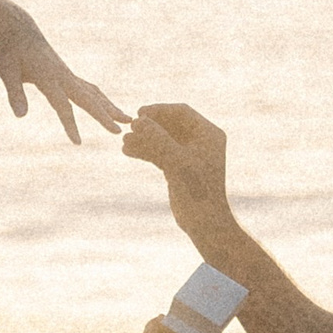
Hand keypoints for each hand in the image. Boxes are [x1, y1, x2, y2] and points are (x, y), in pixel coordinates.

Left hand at [0, 14, 130, 145]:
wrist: (20, 28)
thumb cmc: (10, 50)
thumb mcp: (6, 71)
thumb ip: (15, 94)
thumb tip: (21, 116)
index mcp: (48, 77)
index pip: (61, 105)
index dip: (69, 124)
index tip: (78, 143)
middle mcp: (63, 76)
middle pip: (88, 98)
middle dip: (104, 115)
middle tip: (120, 130)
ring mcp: (68, 74)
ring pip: (94, 93)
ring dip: (110, 107)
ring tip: (127, 119)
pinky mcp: (69, 74)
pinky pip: (89, 89)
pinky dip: (101, 100)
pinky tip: (108, 108)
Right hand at [122, 102, 234, 247]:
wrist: (204, 222)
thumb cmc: (196, 190)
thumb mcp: (175, 160)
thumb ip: (157, 138)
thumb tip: (138, 120)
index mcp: (208, 134)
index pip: (181, 112)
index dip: (159, 110)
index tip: (139, 113)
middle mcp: (200, 141)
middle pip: (170, 124)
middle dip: (149, 126)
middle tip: (130, 127)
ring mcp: (189, 155)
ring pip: (162, 139)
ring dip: (144, 139)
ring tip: (124, 142)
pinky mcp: (178, 168)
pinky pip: (160, 152)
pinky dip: (145, 151)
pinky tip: (128, 151)